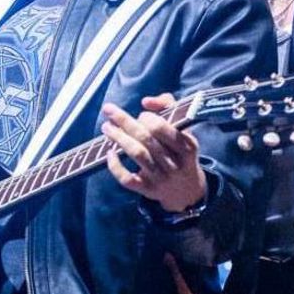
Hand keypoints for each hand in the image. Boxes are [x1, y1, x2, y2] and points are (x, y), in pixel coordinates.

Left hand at [102, 94, 206, 213]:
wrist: (187, 191)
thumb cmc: (180, 152)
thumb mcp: (183, 129)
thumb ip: (168, 106)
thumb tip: (146, 101)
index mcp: (187, 145)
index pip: (161, 127)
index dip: (147, 118)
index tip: (141, 115)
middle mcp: (175, 162)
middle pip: (146, 139)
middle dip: (125, 122)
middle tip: (109, 111)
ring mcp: (161, 178)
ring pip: (137, 155)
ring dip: (119, 138)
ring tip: (106, 127)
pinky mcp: (148, 190)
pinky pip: (128, 179)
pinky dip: (116, 166)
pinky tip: (110, 154)